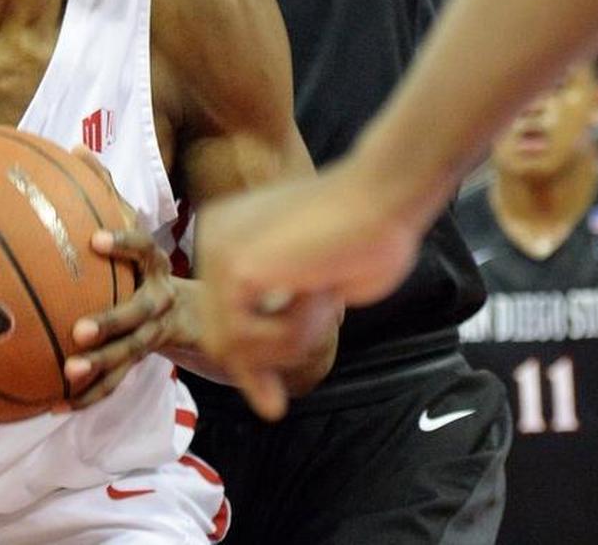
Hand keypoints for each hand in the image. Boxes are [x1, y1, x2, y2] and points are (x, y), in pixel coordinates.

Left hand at [60, 148, 174, 409]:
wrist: (199, 313)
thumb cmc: (149, 262)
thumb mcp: (134, 225)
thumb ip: (104, 187)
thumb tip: (74, 146)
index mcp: (154, 264)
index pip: (143, 249)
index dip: (123, 244)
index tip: (95, 241)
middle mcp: (159, 299)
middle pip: (138, 313)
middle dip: (112, 322)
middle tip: (79, 330)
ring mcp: (154, 333)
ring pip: (129, 353)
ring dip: (100, 366)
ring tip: (68, 372)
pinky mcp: (144, 358)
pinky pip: (118, 378)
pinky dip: (92, 392)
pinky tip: (60, 403)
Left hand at [196, 156, 418, 408]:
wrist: (384, 197)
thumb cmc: (367, 235)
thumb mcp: (309, 290)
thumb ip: (278, 327)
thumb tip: (262, 396)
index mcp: (229, 234)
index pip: (220, 319)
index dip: (251, 362)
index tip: (272, 400)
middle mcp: (214, 237)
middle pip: (219, 337)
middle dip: (263, 365)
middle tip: (285, 386)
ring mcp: (218, 250)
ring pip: (234, 345)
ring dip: (291, 342)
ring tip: (325, 301)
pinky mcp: (235, 267)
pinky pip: (252, 340)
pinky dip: (295, 333)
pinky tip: (321, 291)